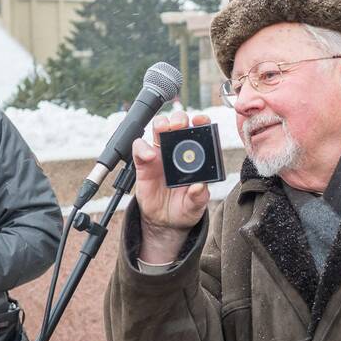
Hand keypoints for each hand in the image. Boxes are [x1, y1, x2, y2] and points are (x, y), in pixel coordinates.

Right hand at [132, 111, 212, 263]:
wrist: (164, 221)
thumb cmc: (184, 208)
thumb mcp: (195, 206)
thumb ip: (198, 197)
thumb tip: (199, 187)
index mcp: (195, 156)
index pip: (199, 132)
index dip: (200, 122)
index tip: (201, 121)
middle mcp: (177, 150)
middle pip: (177, 124)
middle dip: (179, 119)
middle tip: (180, 125)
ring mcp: (160, 154)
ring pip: (158, 128)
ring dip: (161, 124)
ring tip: (163, 129)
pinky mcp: (143, 163)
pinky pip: (139, 148)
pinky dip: (142, 147)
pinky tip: (149, 155)